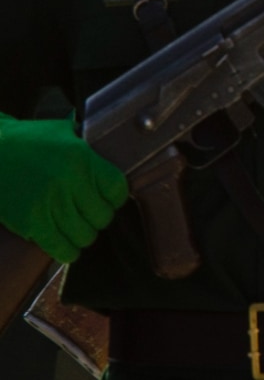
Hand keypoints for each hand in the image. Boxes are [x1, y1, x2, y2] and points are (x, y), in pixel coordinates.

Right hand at [0, 116, 127, 262]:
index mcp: (81, 158)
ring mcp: (49, 203)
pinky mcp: (31, 222)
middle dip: (98, 218)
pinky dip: (67, 250)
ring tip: (76, 228)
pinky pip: (61, 248)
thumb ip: (88, 147)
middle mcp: (69, 181)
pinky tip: (66, 244)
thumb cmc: (26, 141)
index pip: (117, 190)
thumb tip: (112, 150)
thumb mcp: (62, 132)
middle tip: (89, 215)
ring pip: (85, 235)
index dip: (115, 198)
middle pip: (103, 216)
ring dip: (83, 235)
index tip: (108, 199)